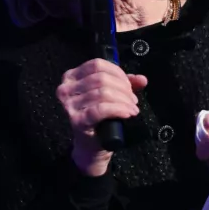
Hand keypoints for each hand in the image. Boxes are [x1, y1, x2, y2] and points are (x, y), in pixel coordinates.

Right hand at [56, 59, 147, 175]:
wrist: (92, 145)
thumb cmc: (100, 117)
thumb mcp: (112, 95)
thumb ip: (126, 84)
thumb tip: (142, 79)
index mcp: (71, 77)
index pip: (97, 65)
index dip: (118, 72)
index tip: (129, 85)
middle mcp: (66, 89)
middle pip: (102, 79)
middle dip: (123, 88)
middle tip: (132, 100)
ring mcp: (69, 105)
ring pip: (103, 93)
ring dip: (124, 100)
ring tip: (132, 108)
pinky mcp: (77, 120)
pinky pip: (101, 109)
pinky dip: (119, 109)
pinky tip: (128, 113)